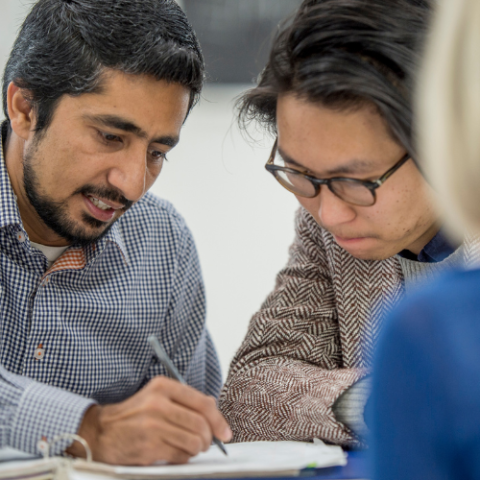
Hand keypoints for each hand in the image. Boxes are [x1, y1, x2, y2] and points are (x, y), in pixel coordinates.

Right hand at [68, 376, 231, 464]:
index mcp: (163, 386)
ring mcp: (152, 426)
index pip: (202, 402)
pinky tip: (177, 453)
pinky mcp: (148, 447)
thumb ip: (184, 400)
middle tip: (207, 443)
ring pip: (194, 441)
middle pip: (201, 424)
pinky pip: (180, 455)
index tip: (225, 432)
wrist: (101, 431)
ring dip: (198, 449)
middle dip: (209, 438)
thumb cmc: (135, 414)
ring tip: (193, 448)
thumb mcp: (157, 396)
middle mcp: (158, 404)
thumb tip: (214, 411)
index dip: (218, 419)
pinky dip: (185, 457)